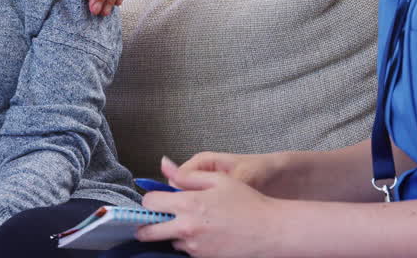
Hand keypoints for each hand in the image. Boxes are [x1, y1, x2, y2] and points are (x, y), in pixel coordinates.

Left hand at [135, 157, 280, 257]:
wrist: (270, 231)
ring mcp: (194, 247)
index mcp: (188, 204)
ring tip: (194, 222)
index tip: (157, 198)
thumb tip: (165, 167)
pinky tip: (205, 232)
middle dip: (147, 224)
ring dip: (173, 232)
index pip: (150, 203)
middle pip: (148, 231)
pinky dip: (189, 242)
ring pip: (169, 240)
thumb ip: (187, 175)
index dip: (151, 199)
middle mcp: (186, 228)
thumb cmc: (248, 202)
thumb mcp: (219, 179)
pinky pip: (186, 250)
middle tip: (152, 220)